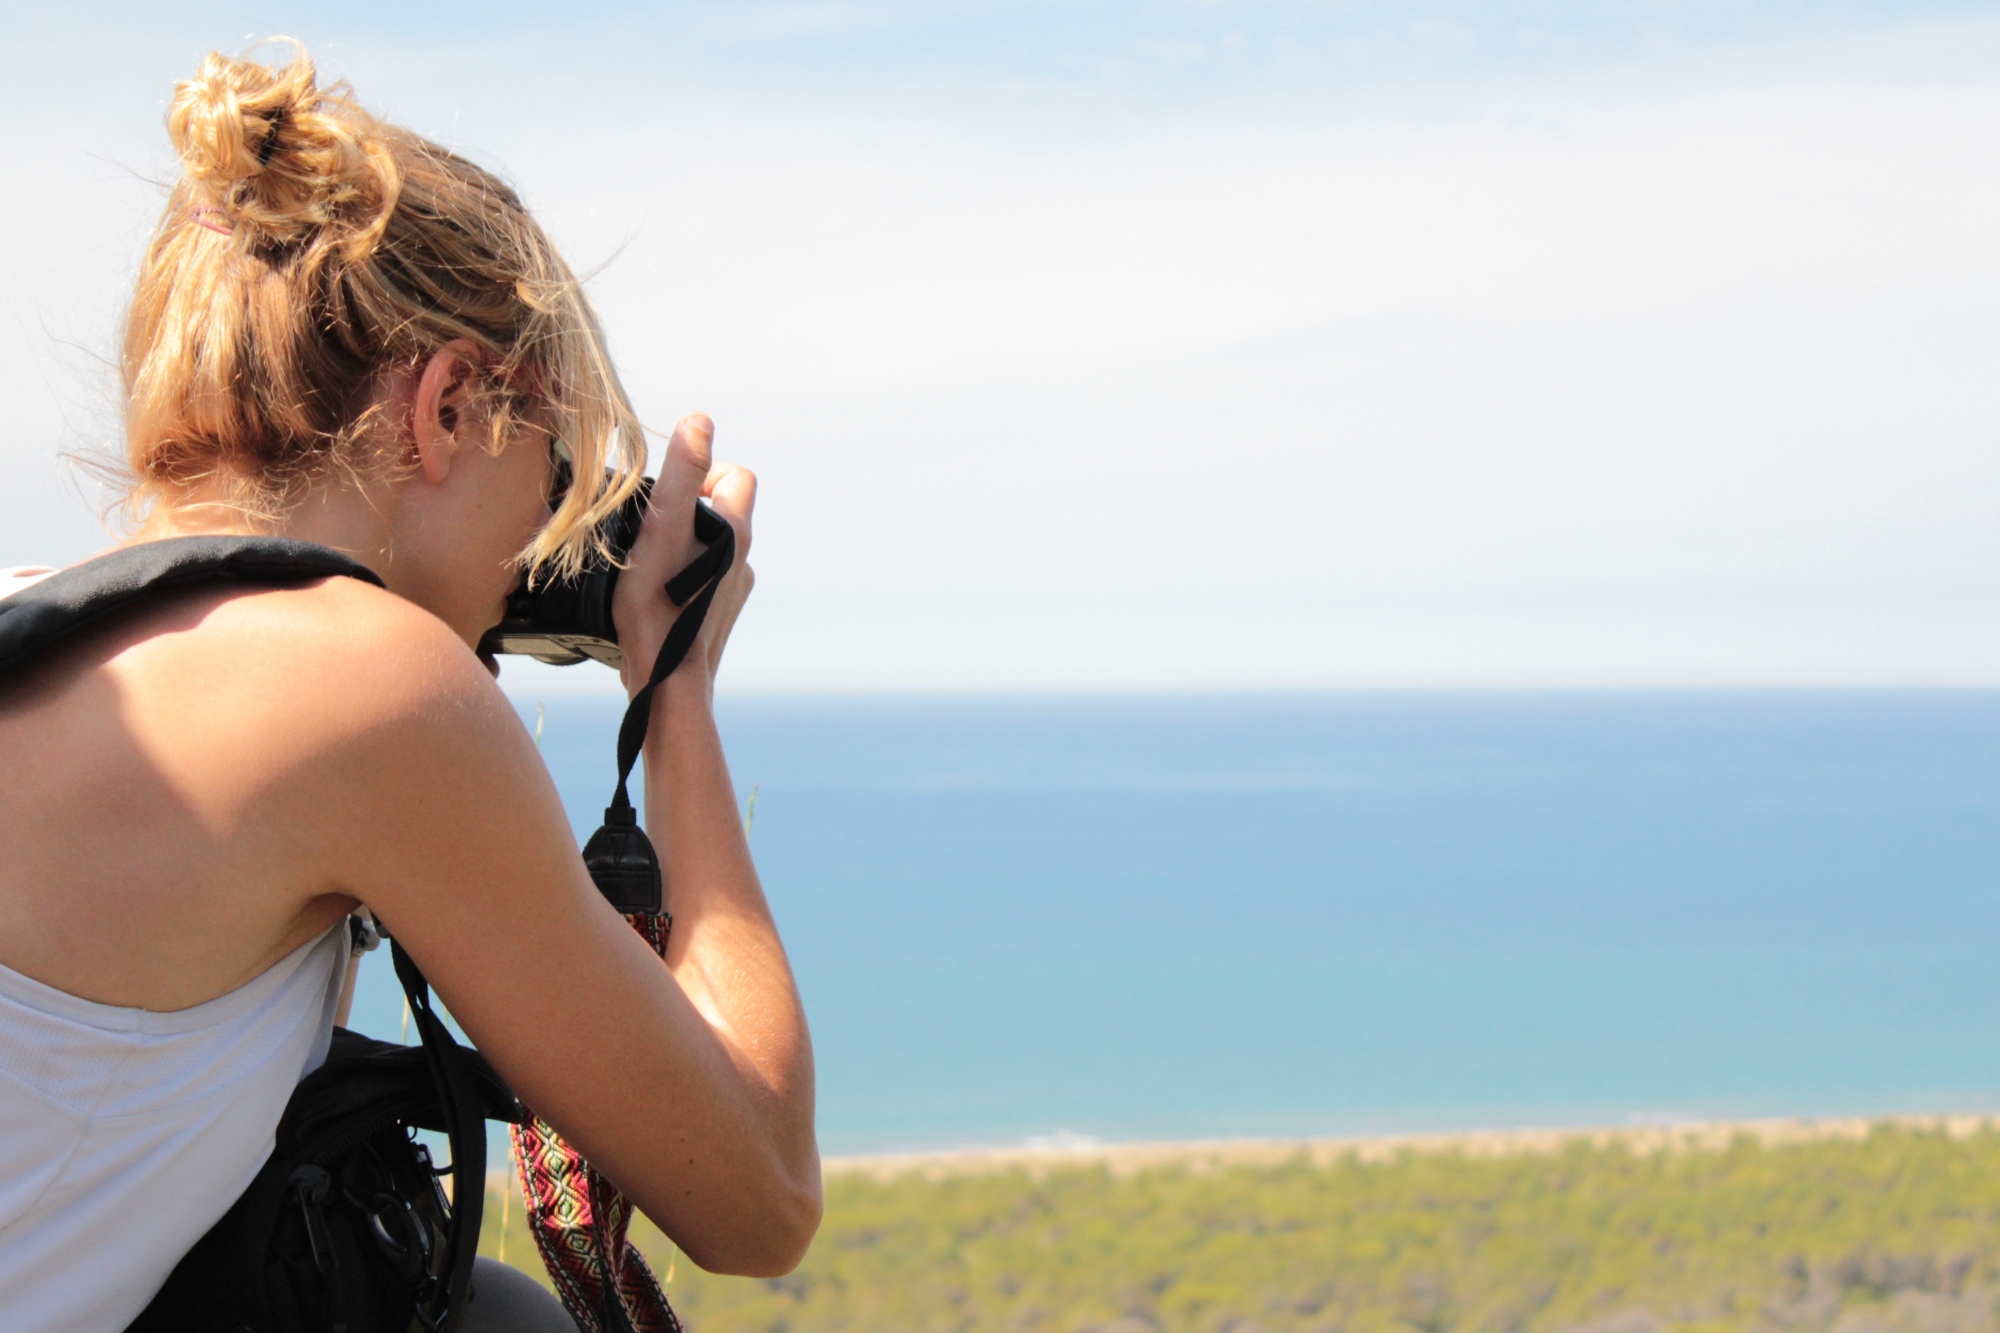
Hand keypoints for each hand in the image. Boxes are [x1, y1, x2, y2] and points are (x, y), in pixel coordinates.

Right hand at [611, 413, 756, 698]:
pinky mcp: (715, 621)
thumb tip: (701, 420)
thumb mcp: (663, 529)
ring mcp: (731, 594)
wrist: (666, 685)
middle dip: (684, 512)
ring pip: (706, 550)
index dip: (702, 473)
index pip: (736, 477)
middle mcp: (742, 562)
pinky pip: (698, 584)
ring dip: (678, 549)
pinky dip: (678, 581)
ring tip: (643, 566)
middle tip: (646, 532)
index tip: (668, 496)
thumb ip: (682, 475)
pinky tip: (650, 597)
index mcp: (735, 533)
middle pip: (717, 514)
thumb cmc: (658, 606)